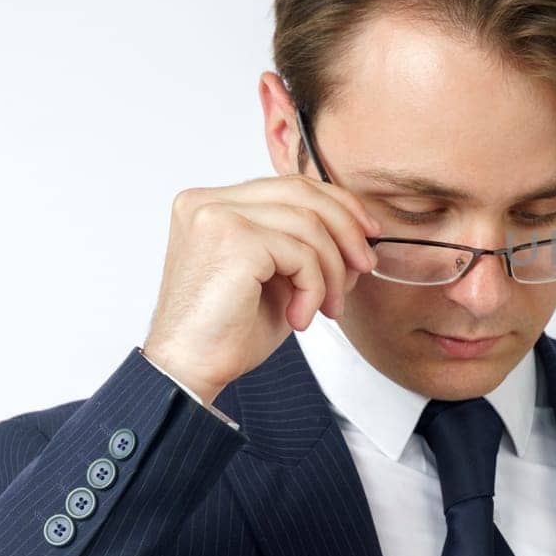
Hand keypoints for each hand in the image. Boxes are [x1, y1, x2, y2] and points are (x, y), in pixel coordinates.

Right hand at [141, 174, 381, 403]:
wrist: (189, 369)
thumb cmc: (228, 331)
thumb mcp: (280, 279)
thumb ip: (310, 249)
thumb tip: (361, 238)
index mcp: (214, 204)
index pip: (288, 186)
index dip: (336, 204)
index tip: (366, 234)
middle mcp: (208, 201)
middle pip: (302, 193)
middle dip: (346, 229)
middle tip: (366, 265)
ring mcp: (216, 215)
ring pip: (308, 224)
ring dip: (332, 271)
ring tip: (327, 308)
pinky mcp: (232, 238)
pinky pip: (302, 253)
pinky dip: (314, 288)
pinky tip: (300, 317)